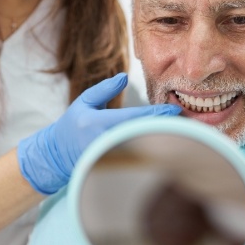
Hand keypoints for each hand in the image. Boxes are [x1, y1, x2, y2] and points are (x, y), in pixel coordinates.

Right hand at [17, 73, 181, 193]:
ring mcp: (110, 158)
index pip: (134, 118)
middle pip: (143, 135)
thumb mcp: (84, 102)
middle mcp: (106, 142)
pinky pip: (137, 157)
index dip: (157, 115)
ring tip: (183, 131)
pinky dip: (153, 149)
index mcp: (99, 123)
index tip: (175, 110)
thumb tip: (125, 76)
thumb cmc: (72, 125)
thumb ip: (105, 89)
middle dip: (166, 128)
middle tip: (187, 121)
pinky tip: (167, 144)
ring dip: (162, 139)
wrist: (56, 156)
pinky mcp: (113, 167)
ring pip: (142, 148)